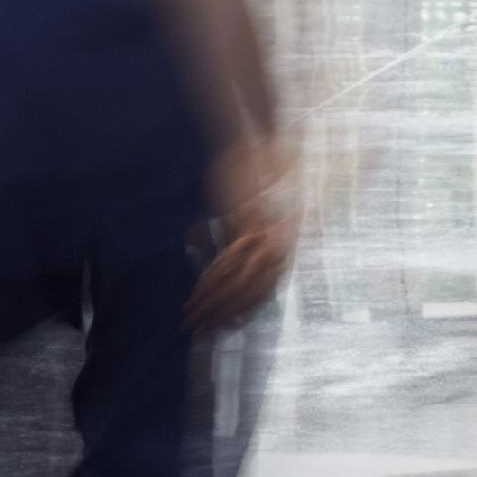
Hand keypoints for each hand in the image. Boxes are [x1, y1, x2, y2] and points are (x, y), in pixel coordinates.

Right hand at [187, 135, 298, 329]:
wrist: (261, 142)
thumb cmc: (247, 173)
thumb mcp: (237, 210)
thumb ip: (227, 235)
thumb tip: (206, 254)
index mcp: (281, 246)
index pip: (263, 293)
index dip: (242, 314)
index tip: (224, 329)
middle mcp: (277, 248)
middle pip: (252, 296)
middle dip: (225, 318)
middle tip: (204, 333)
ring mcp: (262, 238)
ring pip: (238, 285)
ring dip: (214, 305)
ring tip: (195, 319)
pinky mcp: (245, 225)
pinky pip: (226, 264)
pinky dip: (210, 282)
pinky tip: (196, 294)